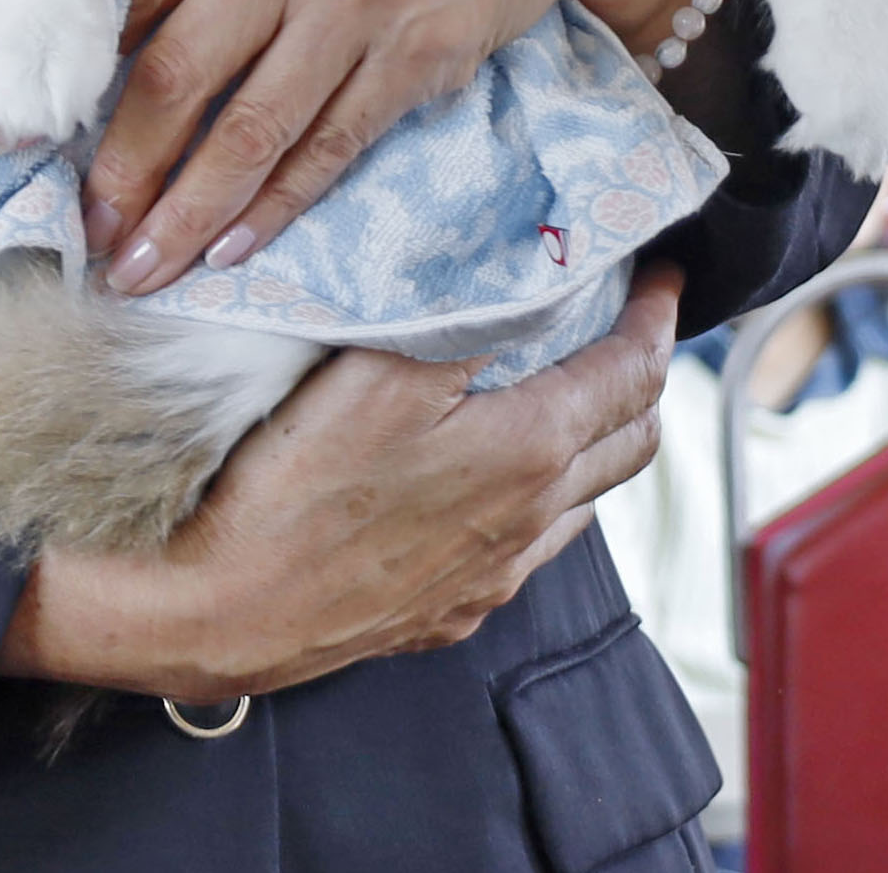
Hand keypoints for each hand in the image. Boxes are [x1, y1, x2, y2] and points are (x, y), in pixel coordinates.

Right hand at [0, 262, 682, 694]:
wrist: (221, 611)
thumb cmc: (292, 488)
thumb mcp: (376, 373)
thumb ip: (464, 319)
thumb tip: (529, 276)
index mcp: (528, 451)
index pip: (631, 374)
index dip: (657, 319)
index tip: (666, 279)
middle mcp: (530, 521)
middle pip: (631, 441)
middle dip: (647, 375)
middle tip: (638, 324)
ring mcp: (494, 575)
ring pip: (588, 501)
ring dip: (603, 438)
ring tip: (580, 388)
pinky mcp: (453, 612)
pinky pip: (534, 548)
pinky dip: (551, 496)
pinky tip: (508, 476)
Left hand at [81, 0, 700, 291]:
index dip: (78, 65)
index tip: (36, 129)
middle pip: (177, 71)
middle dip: (118, 168)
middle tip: (81, 232)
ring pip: (249, 129)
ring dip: (184, 213)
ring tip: (138, 269)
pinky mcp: (423, 52)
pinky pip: (332, 145)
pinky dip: (278, 206)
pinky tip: (234, 246)